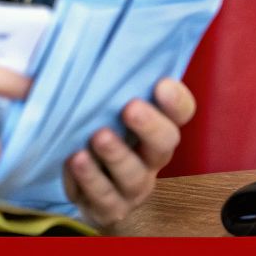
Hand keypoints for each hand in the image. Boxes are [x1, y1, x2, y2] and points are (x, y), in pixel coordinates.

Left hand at [62, 77, 194, 226]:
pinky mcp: (111, 208)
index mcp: (157, 127)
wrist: (87, 190)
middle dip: (150, 126)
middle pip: (166, 143)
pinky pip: (103, 197)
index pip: (181, 111)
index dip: (175, 100)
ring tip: (97, 137)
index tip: (160, 84)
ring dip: (117, 155)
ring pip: (134, 174)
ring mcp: (134, 186)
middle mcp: (152, 158)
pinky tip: (74, 161)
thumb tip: (79, 46)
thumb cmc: (92, 135)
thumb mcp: (101, 109)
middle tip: (130, 109)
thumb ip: (102, 84)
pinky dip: (89, 179)